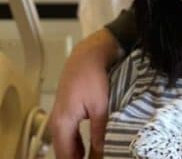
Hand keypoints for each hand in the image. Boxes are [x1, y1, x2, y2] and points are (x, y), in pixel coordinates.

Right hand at [49, 30, 120, 157]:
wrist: (86, 57)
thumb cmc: (93, 79)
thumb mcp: (100, 107)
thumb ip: (100, 131)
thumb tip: (100, 152)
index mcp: (63, 122)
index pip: (64, 154)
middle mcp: (57, 121)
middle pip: (63, 150)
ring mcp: (60, 115)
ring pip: (65, 141)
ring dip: (75, 152)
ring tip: (91, 158)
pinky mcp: (66, 110)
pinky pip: (68, 133)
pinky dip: (75, 142)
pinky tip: (85, 147)